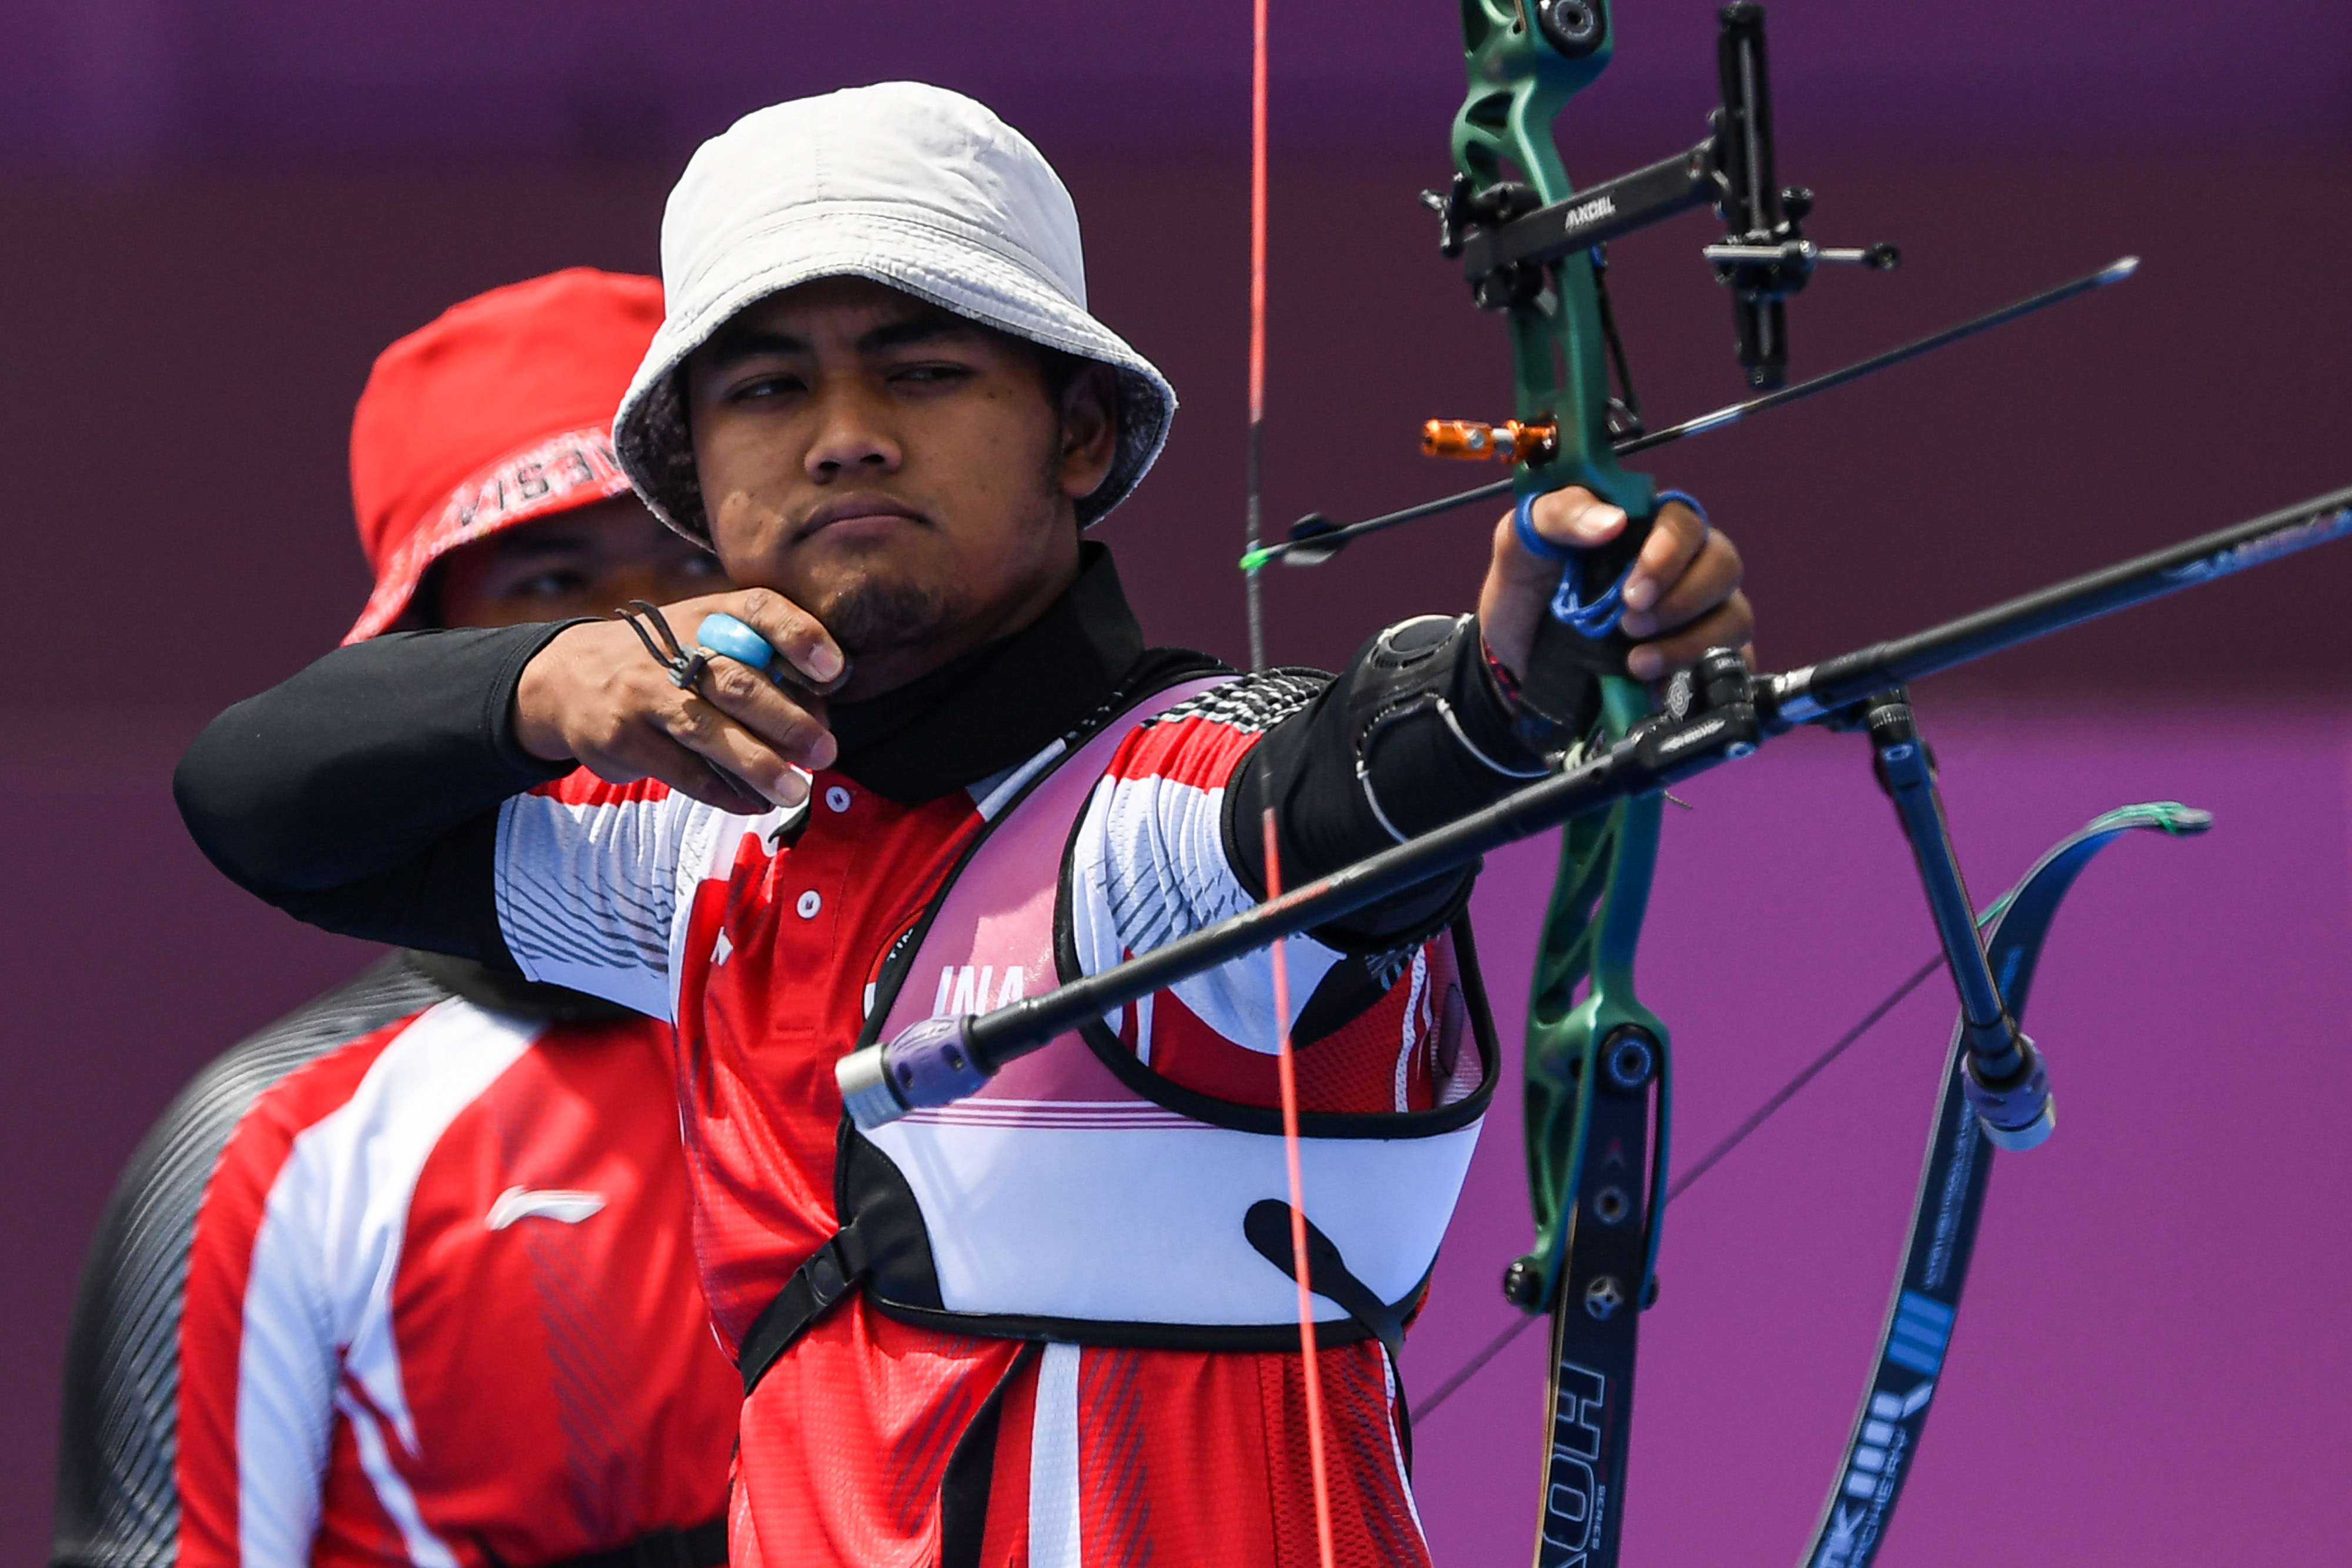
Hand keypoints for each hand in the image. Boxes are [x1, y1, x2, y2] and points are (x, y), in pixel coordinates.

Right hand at [514, 587, 845, 810]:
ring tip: (795, 790)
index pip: (760, 610)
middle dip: (788, 721)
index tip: (834, 670)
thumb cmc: (665, 663)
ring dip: (759, 765)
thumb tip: (820, 715)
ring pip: (708, 732)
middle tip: (825, 751)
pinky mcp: (623, 738)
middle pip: (738, 683)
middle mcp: (674, 650)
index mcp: (708, 616)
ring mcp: (644, 695)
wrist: (568, 678)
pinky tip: (754, 803)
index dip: (800, 637)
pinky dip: (723, 791)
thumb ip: (761, 665)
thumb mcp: (705, 640)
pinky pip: (682, 771)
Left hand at [1477, 488, 1750, 681]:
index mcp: (1647, 526)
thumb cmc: (1528, 588)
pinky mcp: (1702, 659)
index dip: (1669, 555)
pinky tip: (1661, 689)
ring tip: (1637, 664)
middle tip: (1629, 627)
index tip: (1633, 593)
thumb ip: (1559, 515)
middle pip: (1723, 567)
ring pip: (1734, 618)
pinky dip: (1704, 678)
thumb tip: (1612, 520)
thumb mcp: (1522, 541)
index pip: (1685, 523)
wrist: (1516, 656)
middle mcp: (1685, 565)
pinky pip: (1734, 666)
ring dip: (1690, 644)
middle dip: (1681, 601)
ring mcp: (1699, 613)